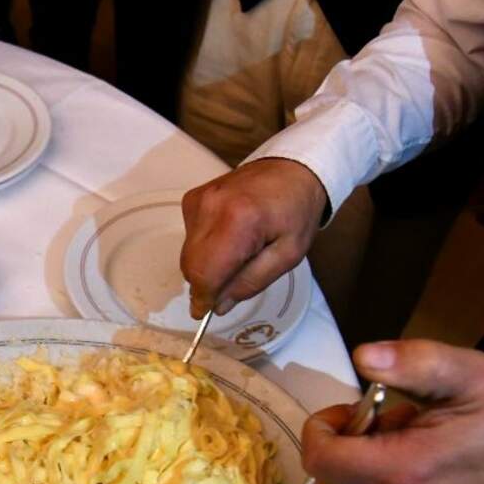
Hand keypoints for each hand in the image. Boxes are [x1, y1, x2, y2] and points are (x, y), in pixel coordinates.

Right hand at [180, 158, 326, 317]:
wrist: (291, 170)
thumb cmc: (296, 211)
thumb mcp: (288, 255)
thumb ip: (252, 282)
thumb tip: (219, 304)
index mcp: (239, 221)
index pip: (205, 273)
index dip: (203, 298)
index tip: (204, 313)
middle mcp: (210, 207)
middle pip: (191, 265)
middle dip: (207, 284)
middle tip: (231, 285)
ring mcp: (198, 201)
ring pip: (188, 254)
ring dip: (206, 265)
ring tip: (237, 254)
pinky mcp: (192, 199)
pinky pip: (189, 237)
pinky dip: (204, 247)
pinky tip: (228, 238)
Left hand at [303, 340, 483, 483]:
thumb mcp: (468, 373)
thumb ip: (412, 363)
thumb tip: (363, 356)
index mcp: (406, 470)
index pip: (323, 460)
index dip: (322, 427)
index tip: (352, 405)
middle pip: (328, 483)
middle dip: (337, 445)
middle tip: (376, 416)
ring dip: (358, 461)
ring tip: (403, 430)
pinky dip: (378, 477)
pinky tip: (415, 450)